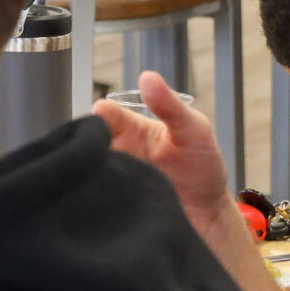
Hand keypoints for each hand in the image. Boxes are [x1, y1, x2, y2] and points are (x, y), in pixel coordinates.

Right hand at [93, 70, 234, 248]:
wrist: (206, 214)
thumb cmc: (201, 168)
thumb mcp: (194, 130)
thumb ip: (170, 106)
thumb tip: (147, 76)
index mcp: (130, 129)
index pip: (104, 116)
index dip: (99, 116)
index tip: (100, 115)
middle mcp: (115, 152)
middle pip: (85, 143)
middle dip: (86, 146)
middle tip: (96, 152)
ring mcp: (110, 178)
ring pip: (83, 170)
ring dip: (88, 173)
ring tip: (98, 175)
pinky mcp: (107, 203)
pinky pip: (89, 196)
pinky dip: (90, 195)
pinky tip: (100, 196)